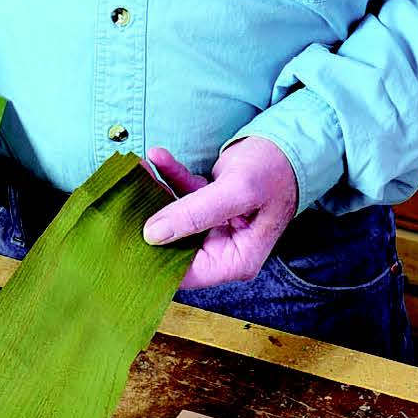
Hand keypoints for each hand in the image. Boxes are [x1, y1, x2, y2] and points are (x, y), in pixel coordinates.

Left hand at [141, 136, 298, 290]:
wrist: (289, 143)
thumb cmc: (274, 171)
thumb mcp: (235, 192)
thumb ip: (195, 213)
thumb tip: (153, 234)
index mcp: (235, 260)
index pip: (186, 273)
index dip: (157, 257)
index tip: (129, 235)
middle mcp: (223, 249)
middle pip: (175, 245)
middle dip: (150, 219)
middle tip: (127, 197)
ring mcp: (214, 227)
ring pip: (174, 215)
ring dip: (157, 190)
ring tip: (139, 168)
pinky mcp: (209, 205)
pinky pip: (183, 193)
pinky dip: (170, 175)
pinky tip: (158, 156)